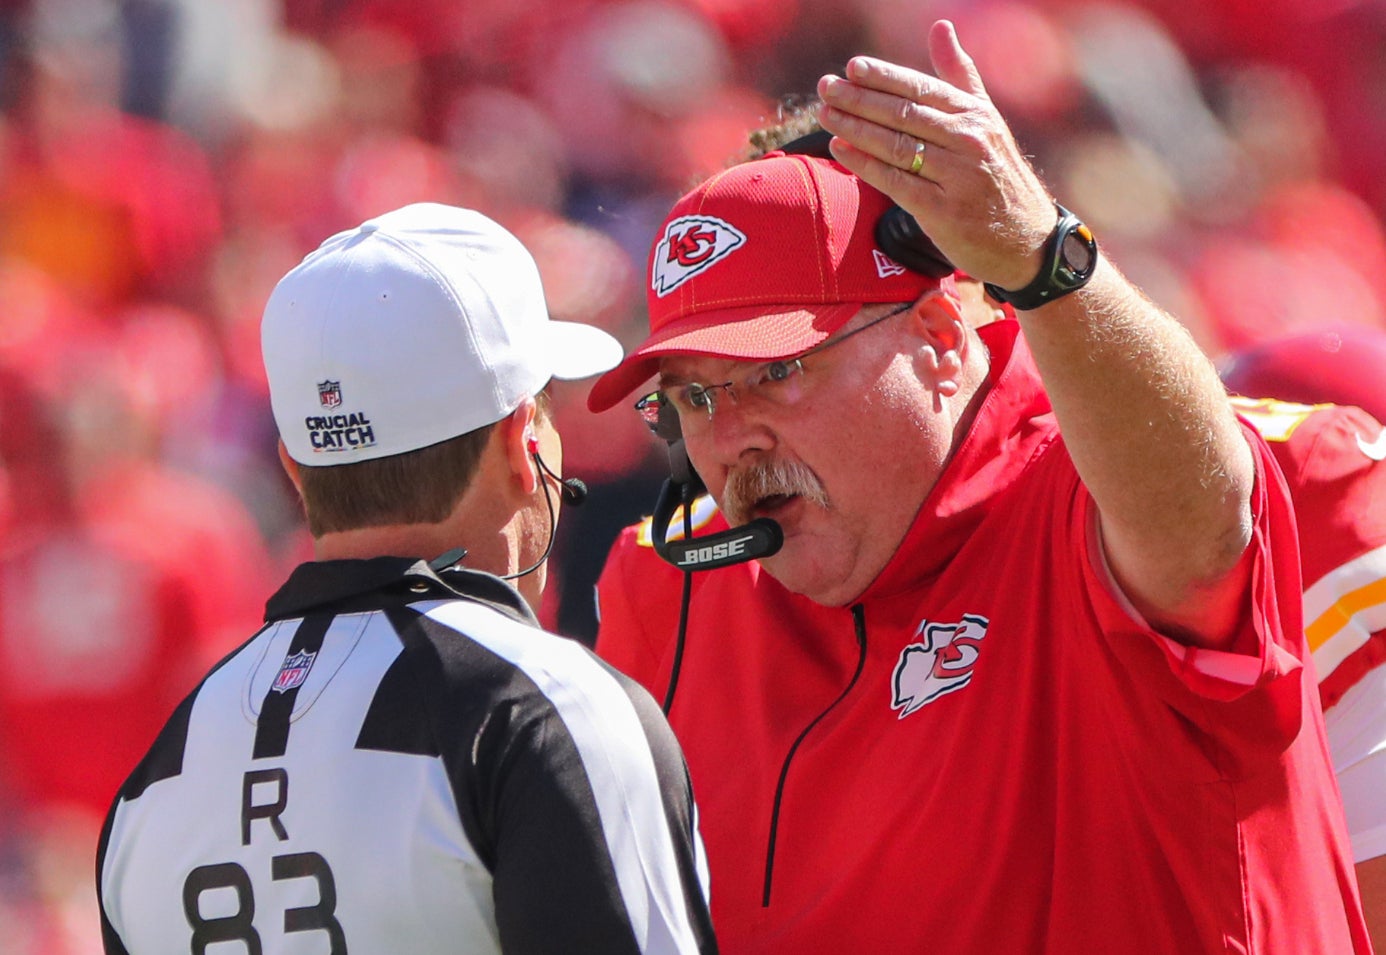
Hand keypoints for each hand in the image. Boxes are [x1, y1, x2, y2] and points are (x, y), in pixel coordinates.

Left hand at [816, 20, 1056, 291]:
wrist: (1026, 239)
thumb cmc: (998, 175)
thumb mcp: (987, 120)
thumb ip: (959, 76)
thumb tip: (941, 26)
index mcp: (976, 115)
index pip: (922, 89)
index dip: (884, 77)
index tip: (852, 68)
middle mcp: (969, 141)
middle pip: (904, 115)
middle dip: (859, 99)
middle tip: (825, 87)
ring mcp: (957, 176)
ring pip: (896, 146)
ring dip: (855, 128)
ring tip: (825, 114)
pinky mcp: (943, 211)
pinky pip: (896, 182)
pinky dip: (865, 165)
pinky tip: (841, 150)